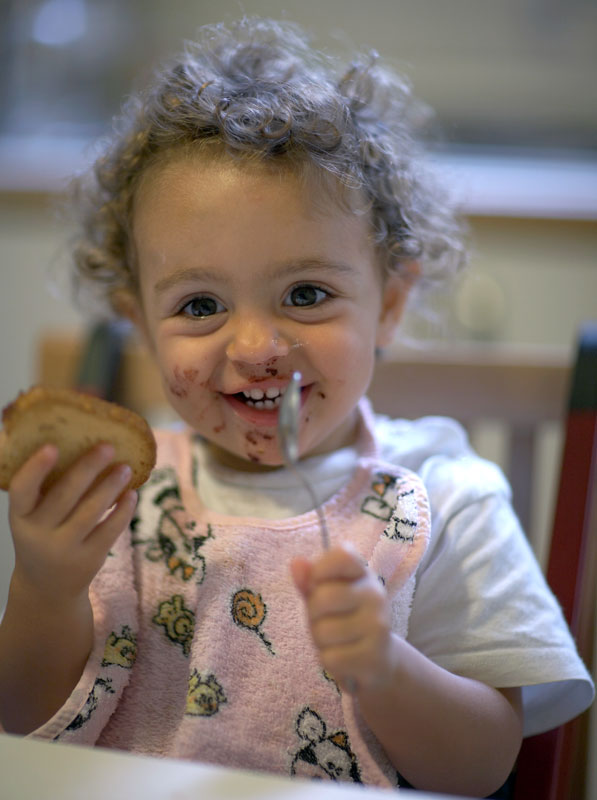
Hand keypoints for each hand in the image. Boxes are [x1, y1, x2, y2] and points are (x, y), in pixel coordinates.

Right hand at [8, 442, 136, 604]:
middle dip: (87, 468)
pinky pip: (110, 531)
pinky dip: (123, 511)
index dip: (35, 469)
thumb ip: (47, 490)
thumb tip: (84, 445)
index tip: (52, 446)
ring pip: (90, 512)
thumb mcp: (33, 517)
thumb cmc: (42, 535)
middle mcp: (38, 534)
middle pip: (64, 496)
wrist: (46, 587)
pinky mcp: (89, 560)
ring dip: (110, 486)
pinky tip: (132, 494)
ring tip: (125, 468)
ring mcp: (64, 549)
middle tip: (107, 446)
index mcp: (20, 517)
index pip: (22, 491)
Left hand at [291, 543, 393, 692]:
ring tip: (335, 641)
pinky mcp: (374, 656)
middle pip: (323, 597)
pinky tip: (343, 658)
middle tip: (325, 620)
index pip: (342, 555)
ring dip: (320, 641)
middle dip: (313, 614)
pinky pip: (331, 658)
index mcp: (362, 573)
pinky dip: (328, 661)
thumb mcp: (325, 596)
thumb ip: (309, 580)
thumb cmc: (344, 619)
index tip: (317, 583)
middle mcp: (375, 594)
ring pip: (324, 631)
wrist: (377, 659)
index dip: (320, 569)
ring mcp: (378, 625)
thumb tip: (296, 562)